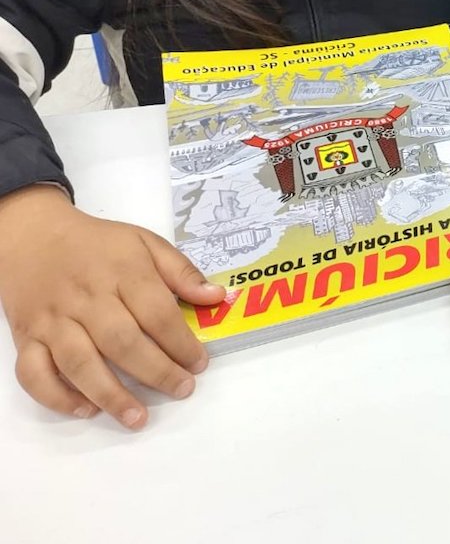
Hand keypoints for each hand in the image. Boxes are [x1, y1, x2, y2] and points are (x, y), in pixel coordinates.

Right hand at [0, 186, 225, 429]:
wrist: (33, 236)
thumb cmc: (98, 244)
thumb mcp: (145, 242)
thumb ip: (181, 271)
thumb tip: (217, 297)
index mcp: (122, 272)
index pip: (156, 312)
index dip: (181, 342)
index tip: (200, 363)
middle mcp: (87, 298)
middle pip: (122, 342)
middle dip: (156, 372)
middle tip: (181, 390)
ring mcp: (53, 320)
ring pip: (79, 363)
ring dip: (110, 395)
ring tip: (138, 418)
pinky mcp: (26, 337)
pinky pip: (33, 373)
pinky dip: (57, 396)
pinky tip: (86, 410)